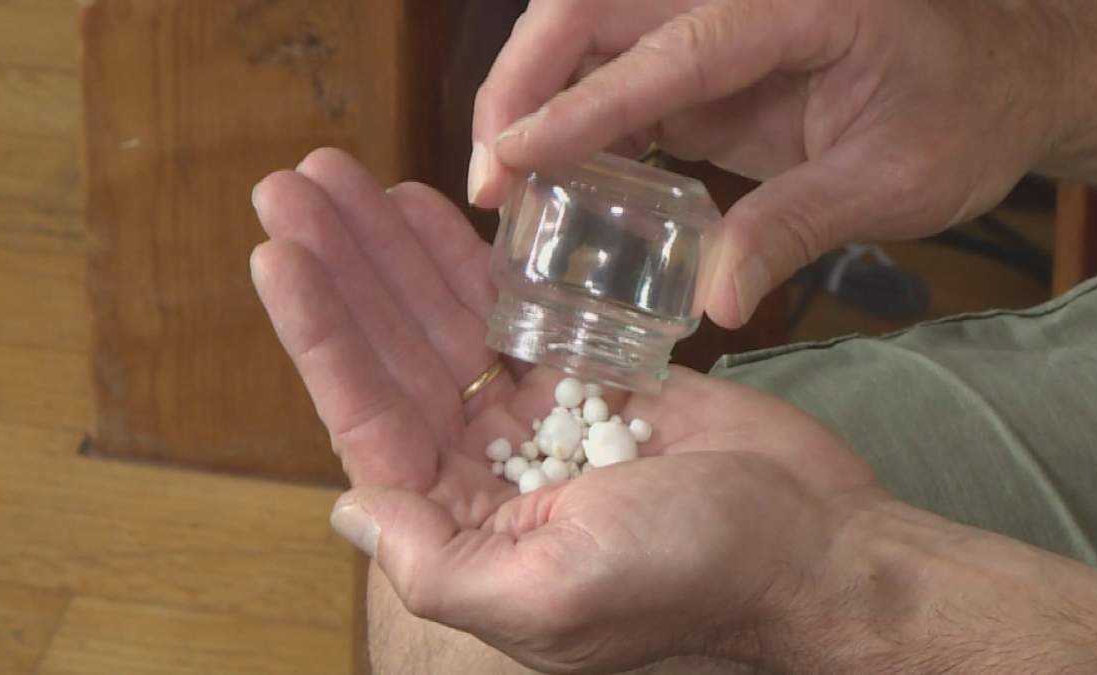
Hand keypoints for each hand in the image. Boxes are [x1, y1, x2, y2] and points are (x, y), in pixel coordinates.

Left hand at [251, 148, 882, 672]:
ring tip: (342, 182)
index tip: (279, 257)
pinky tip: (432, 210)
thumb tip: (349, 507)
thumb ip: (438, 564)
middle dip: (344, 271)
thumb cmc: (696, 578)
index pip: (369, 418)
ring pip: (448, 321)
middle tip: (292, 191)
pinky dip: (475, 259)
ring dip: (394, 251)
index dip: (320, 336)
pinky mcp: (593, 373)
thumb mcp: (553, 596)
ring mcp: (541, 415)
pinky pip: (519, 307)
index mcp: (467, 524)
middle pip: (396, 354)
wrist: (817, 547)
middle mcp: (490, 467)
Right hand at [469, 0, 1064, 326]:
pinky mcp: (706, 54)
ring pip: (588, 31)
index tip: (509, 156)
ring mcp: (716, 17)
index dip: (581, 104)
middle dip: (522, 80)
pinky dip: (574, 119)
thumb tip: (714, 304)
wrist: (999, 74)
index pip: (669, 48)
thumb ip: (796, 228)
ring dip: (533, 96)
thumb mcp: (894, 181)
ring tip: (502, 183)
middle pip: (593, 5)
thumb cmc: (965, 113)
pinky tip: (554, 178)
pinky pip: (617, 73)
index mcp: (795, 6)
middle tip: (486, 174)